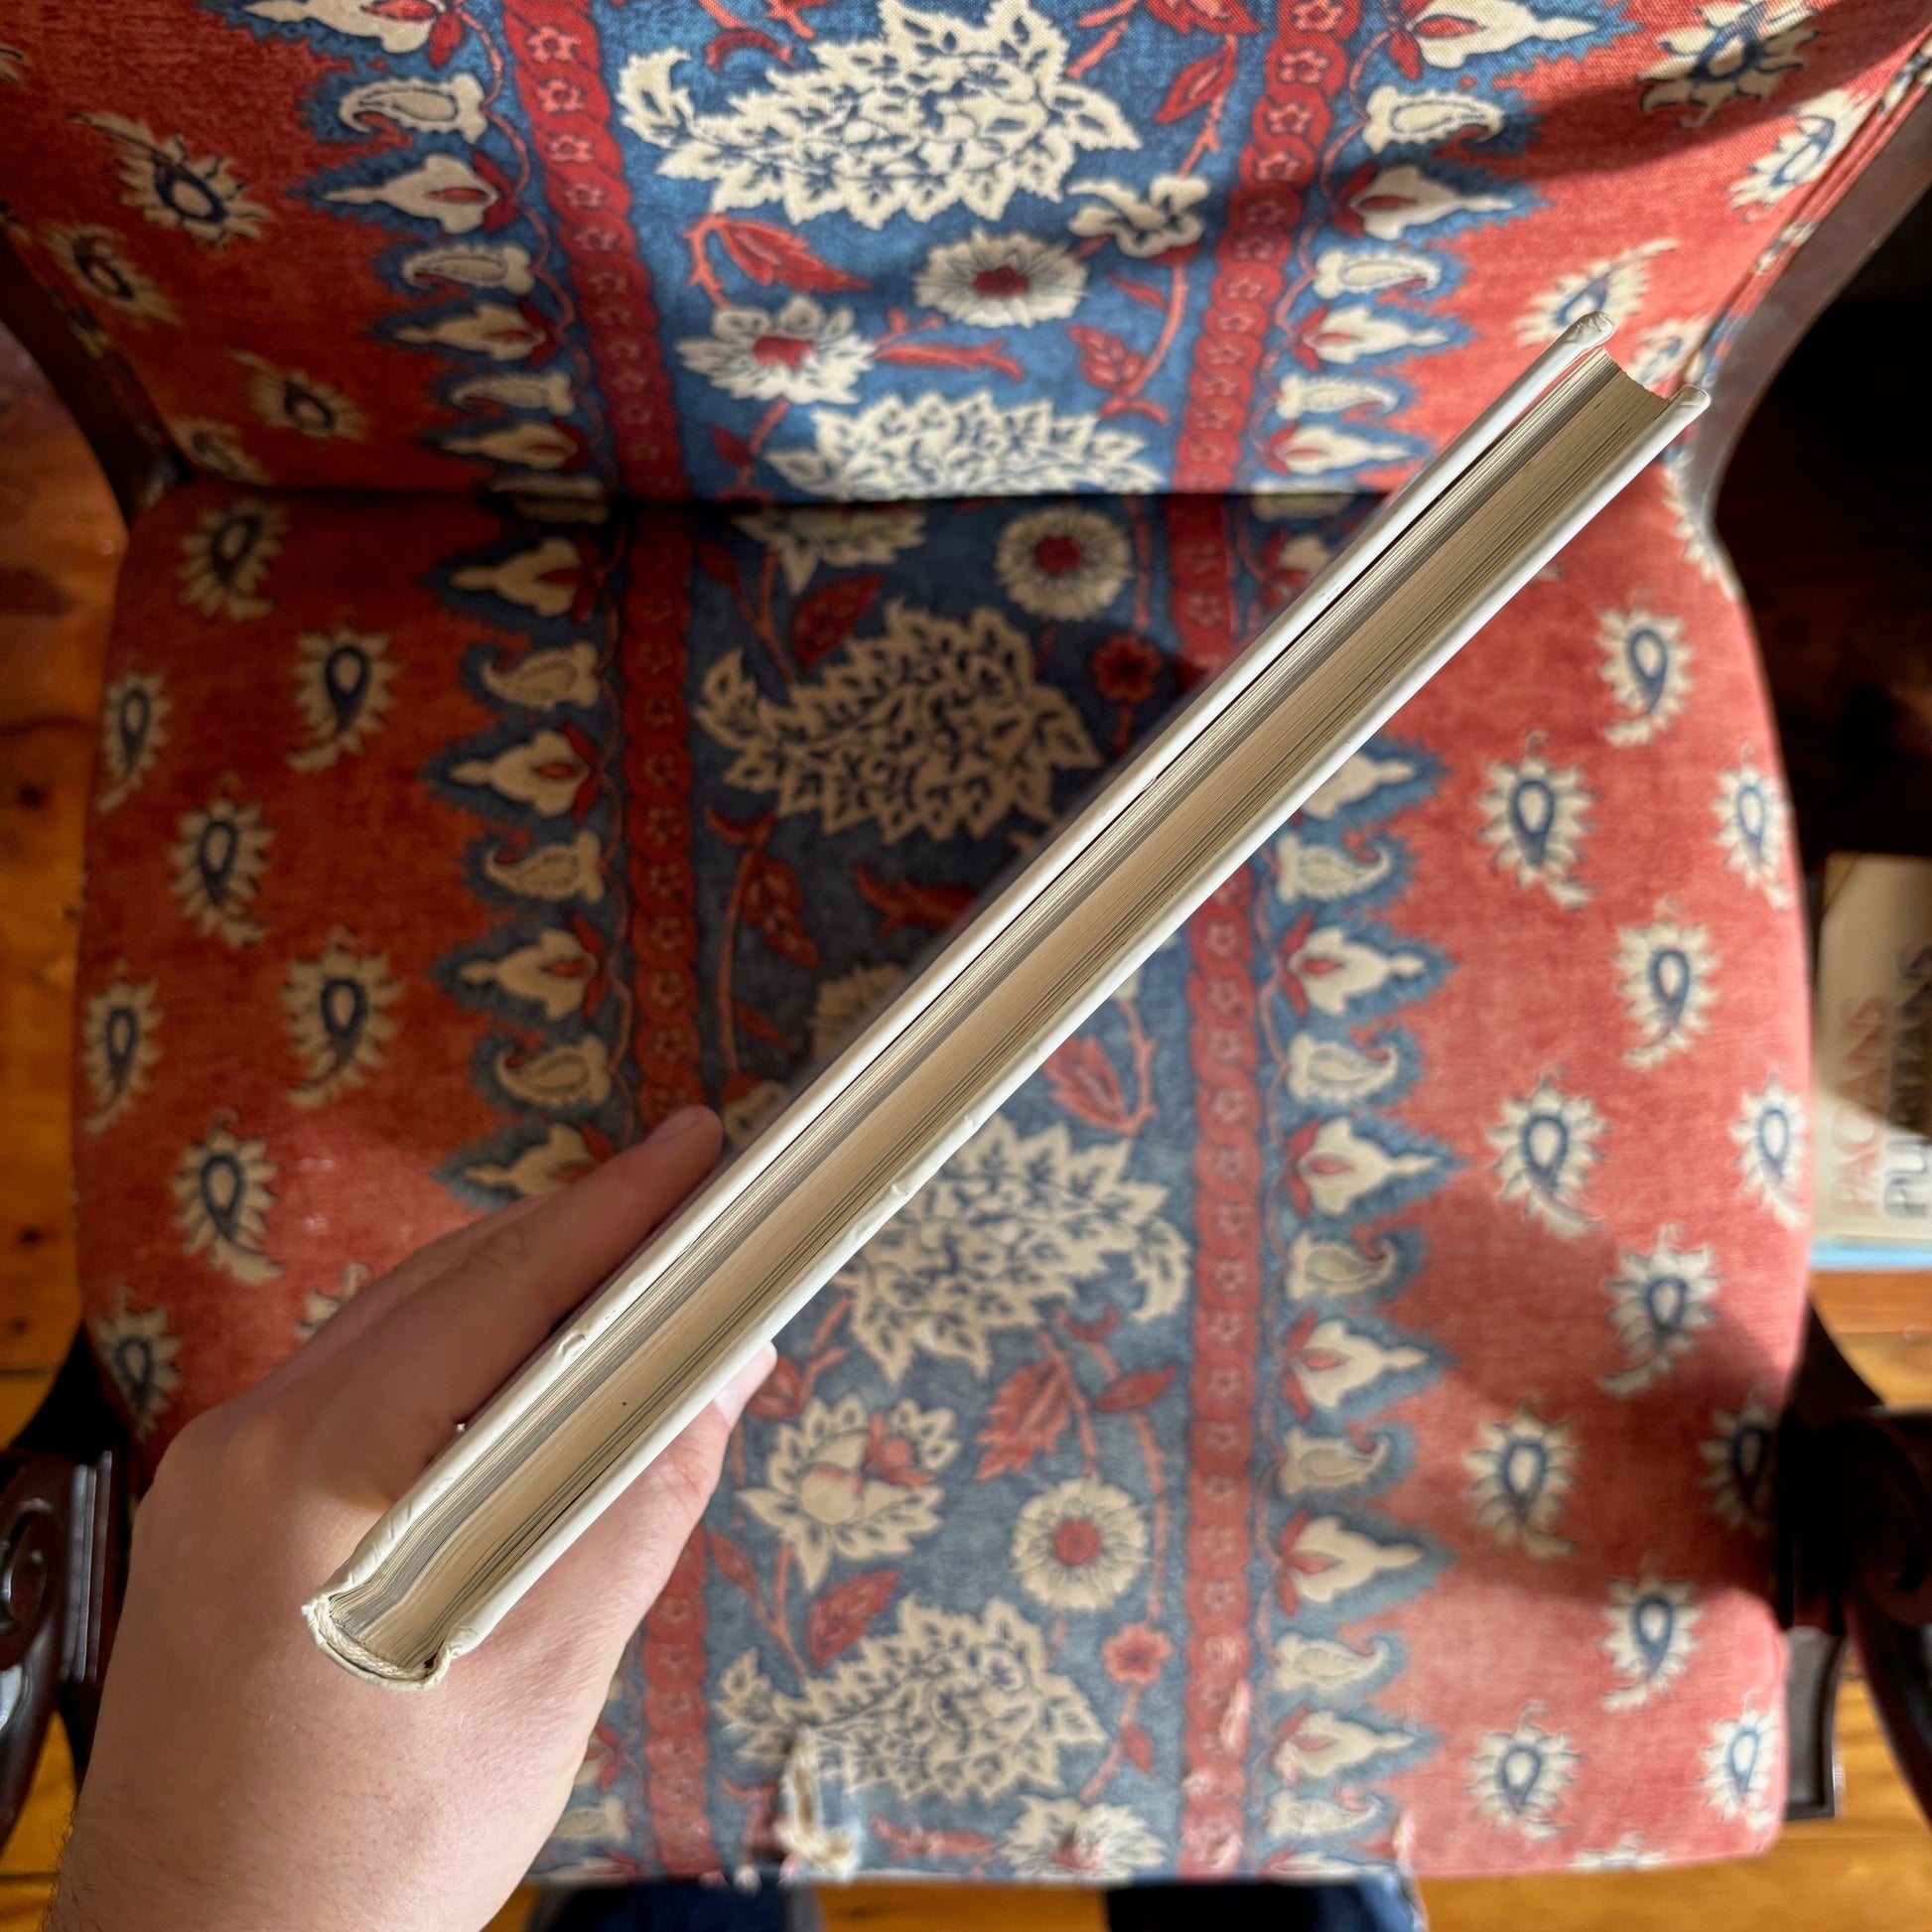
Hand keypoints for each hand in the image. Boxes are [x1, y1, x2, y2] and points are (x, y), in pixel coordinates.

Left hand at [50, 1107, 767, 1931]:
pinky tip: (522, 1374)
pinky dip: (450, 1353)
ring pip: (393, 1322)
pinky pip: (348, 1381)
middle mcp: (245, 1443)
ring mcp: (213, 1472)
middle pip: (444, 1286)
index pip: (501, 1295)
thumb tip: (719, 1375)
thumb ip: (637, 1505)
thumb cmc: (364, 1858)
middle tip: (690, 1204)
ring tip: (628, 1274)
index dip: (617, 1213)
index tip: (699, 1152)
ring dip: (515, 1289)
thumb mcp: (542, 1681)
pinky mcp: (212, 1507)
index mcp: (318, 1475)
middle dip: (577, 1235)